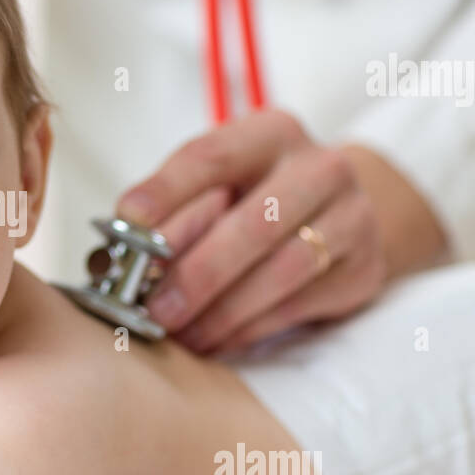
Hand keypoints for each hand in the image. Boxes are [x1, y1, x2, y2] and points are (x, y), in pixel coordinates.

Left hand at [117, 108, 431, 353]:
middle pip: (254, 222)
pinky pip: (298, 306)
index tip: (126, 222)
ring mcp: (353, 217)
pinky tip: (214, 342)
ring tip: (179, 335)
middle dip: (197, 272)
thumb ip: (171, 212)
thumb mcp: (216, 188)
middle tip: (155, 310)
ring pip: (281, 271)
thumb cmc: (256, 200)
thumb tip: (112, 258)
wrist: (339, 216)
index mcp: (271, 133)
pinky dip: (248, 329)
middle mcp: (321, 167)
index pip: (211, 156)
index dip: (166, 190)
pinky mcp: (363, 269)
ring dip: (221, 311)